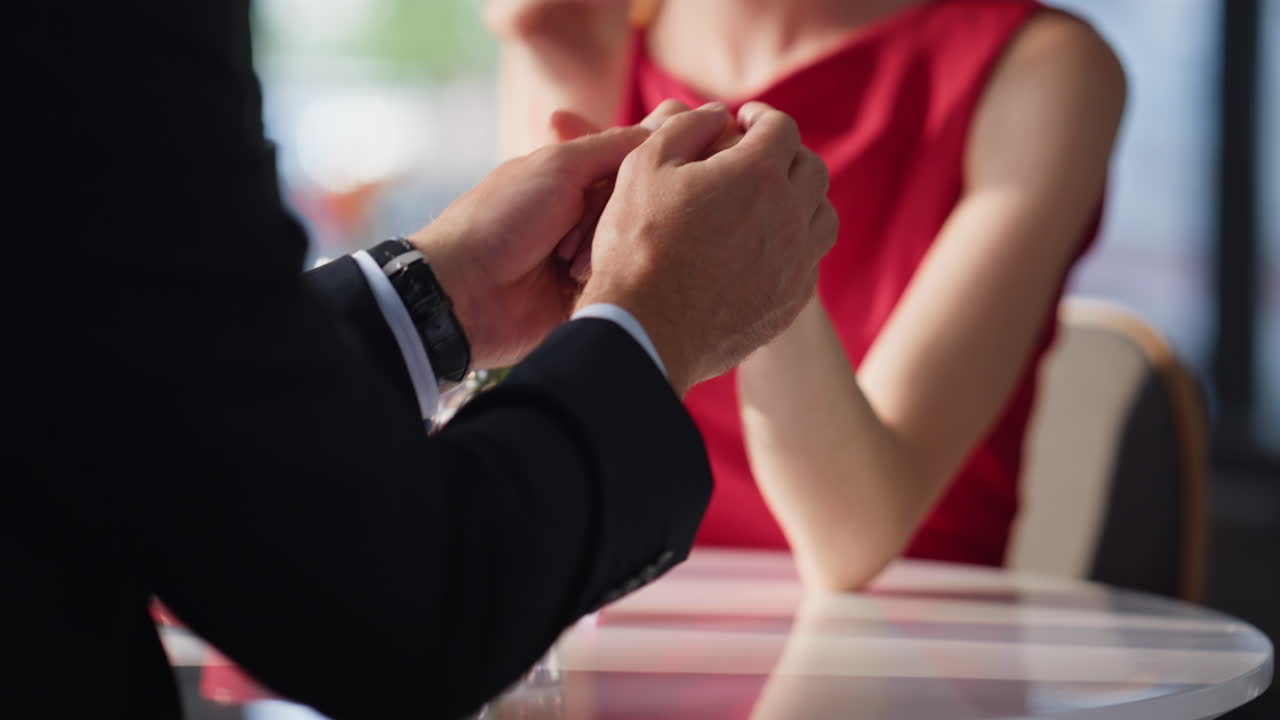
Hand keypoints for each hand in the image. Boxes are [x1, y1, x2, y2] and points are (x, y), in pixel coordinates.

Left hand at [407, 125, 648, 368]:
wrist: (464, 292)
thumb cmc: (501, 219)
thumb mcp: (558, 167)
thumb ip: (614, 147)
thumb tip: (670, 123)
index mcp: (575, 176)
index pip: (636, 162)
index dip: (641, 168)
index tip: (631, 179)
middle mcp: (586, 213)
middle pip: (640, 203)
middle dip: (611, 216)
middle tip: (570, 235)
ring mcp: (591, 255)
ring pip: (637, 243)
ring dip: (605, 251)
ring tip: (568, 265)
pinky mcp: (591, 294)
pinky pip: (626, 282)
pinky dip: (611, 280)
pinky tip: (585, 283)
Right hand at [580, 101, 838, 394]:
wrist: (646, 331)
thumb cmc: (638, 246)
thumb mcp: (643, 167)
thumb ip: (684, 128)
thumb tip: (716, 113)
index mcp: (757, 173)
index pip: (781, 127)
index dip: (761, 118)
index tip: (745, 122)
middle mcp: (790, 214)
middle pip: (811, 169)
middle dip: (785, 156)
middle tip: (756, 159)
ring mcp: (797, 261)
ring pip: (822, 216)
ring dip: (801, 200)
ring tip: (769, 204)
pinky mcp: (792, 300)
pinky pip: (810, 260)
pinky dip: (795, 244)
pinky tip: (763, 249)